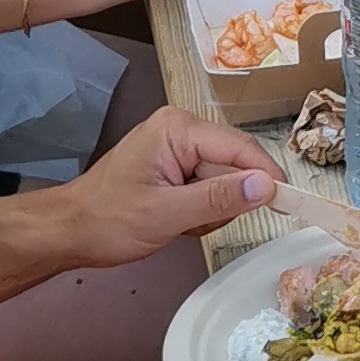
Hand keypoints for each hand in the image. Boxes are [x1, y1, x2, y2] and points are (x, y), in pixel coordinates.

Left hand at [46, 101, 287, 267]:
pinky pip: (210, 187)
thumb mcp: (166, 214)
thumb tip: (266, 186)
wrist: (69, 231)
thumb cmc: (107, 220)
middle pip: (235, 164)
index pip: (240, 148)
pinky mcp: (177, 165)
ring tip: (178, 222)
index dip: (267, 177)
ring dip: (210, 209)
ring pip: (225, 180)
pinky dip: (200, 210)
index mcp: (178, 128)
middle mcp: (182, 128)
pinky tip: (175, 220)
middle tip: (193, 222)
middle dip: (223, 200)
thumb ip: (219, 199)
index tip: (290, 204)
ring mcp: (178, 146)